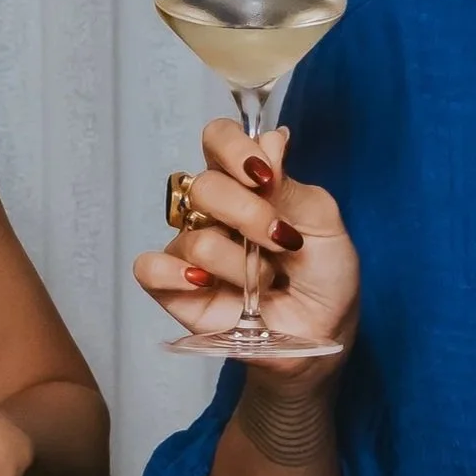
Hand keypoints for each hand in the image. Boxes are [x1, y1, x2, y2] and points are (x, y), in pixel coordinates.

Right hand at [132, 117, 359, 390]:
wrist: (321, 335)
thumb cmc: (325, 276)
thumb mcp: (324, 223)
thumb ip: (291, 184)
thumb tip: (269, 140)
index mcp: (246, 183)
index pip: (219, 140)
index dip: (235, 150)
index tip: (264, 176)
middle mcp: (214, 210)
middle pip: (205, 186)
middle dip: (248, 214)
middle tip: (279, 241)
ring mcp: (192, 248)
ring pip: (193, 238)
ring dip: (239, 264)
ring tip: (264, 282)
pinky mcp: (174, 289)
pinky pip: (150, 269)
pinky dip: (176, 276)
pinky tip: (207, 285)